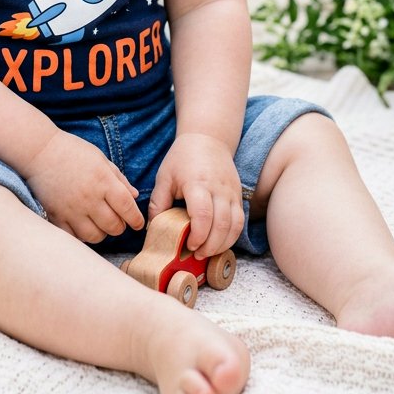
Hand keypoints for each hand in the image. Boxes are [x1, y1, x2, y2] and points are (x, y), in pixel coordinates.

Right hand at [20, 129, 144, 243]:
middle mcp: (90, 197)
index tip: (138, 223)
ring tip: (99, 223)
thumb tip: (134, 195)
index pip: (127, 208)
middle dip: (120, 226)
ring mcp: (72, 209)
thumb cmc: (72, 151)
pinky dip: (81, 235)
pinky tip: (82, 225)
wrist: (40, 151)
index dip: (136, 219)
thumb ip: (118, 178)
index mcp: (103, 181)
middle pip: (114, 226)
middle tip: (117, 221)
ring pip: (95, 236)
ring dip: (101, 233)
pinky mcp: (57, 216)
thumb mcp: (100, 159)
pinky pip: (74, 237)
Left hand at [148, 133, 242, 259]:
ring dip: (223, 244)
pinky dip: (232, 236)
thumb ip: (158, 203)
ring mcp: (231, 192)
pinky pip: (240, 222)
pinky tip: (219, 243)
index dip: (198, 235)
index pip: (203, 214)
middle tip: (196, 255)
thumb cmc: (182, 158)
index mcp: (197, 182)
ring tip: (207, 252)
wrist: (208, 139)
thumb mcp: (165, 177)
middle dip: (210, 246)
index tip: (188, 245)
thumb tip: (153, 228)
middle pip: (221, 225)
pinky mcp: (238, 196)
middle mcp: (218, 188)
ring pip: (235, 226)